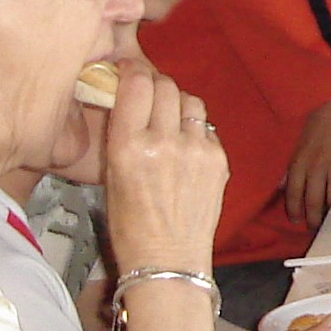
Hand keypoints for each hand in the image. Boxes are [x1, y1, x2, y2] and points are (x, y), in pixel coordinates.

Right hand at [102, 60, 226, 272]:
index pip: (136, 84)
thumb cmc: (131, 225)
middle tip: (148, 92)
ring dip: (178, 103)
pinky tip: (186, 145)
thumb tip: (126, 101)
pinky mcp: (219, 159)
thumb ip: (121, 134)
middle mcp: (164, 141)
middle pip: (165, 85)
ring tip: (169, 118)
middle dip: (154, 84)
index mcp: (128, 146)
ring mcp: (196, 149)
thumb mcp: (111, 175)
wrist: (168, 259)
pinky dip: (195, 129)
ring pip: (190, 101)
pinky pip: (207, 127)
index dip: (132, 71)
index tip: (128, 71)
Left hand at [281, 101, 330, 229]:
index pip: (293, 193)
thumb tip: (281, 186)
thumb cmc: (318, 123)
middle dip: (312, 218)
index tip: (296, 219)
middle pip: (312, 201)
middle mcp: (315, 167)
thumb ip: (292, 166)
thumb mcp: (298, 143)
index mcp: (299, 161)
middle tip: (314, 227)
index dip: (294, 210)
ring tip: (330, 220)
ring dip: (330, 213)